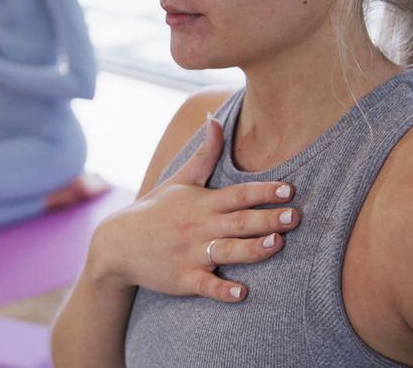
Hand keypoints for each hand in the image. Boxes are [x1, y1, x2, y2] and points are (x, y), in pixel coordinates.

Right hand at [90, 116, 299, 302]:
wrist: (117, 244)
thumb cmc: (155, 211)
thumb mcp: (180, 180)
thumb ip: (205, 154)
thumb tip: (215, 118)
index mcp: (203, 202)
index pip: (239, 194)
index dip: (264, 191)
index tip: (289, 189)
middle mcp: (200, 226)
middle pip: (239, 221)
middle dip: (267, 218)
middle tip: (295, 216)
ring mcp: (191, 253)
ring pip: (227, 251)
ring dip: (252, 249)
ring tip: (275, 245)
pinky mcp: (183, 278)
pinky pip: (205, 285)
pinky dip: (222, 290)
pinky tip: (241, 293)